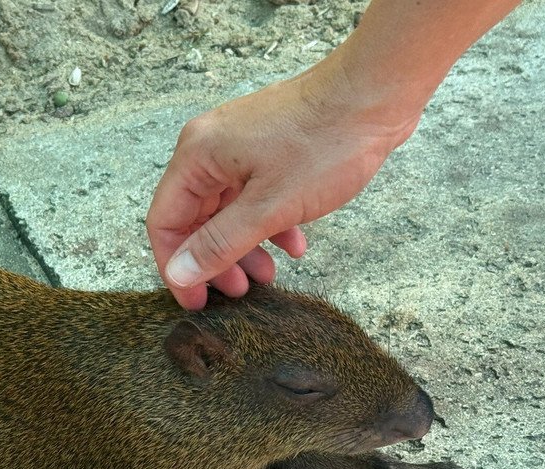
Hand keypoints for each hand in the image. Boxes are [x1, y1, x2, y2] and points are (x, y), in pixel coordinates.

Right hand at [147, 62, 419, 309]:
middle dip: (215, 260)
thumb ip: (219, 244)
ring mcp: (241, 146)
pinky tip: (294, 245)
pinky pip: (255, 194)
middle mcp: (210, 147)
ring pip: (228, 209)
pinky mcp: (270, 147)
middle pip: (195, 217)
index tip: (197, 302)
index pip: (165, 221)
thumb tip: (179, 274)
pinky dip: (269, 224)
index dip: (176, 267)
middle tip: (236, 293)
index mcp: (198, 155)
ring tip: (268, 276)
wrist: (378, 91)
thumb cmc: (325, 142)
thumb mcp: (269, 206)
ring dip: (244, 247)